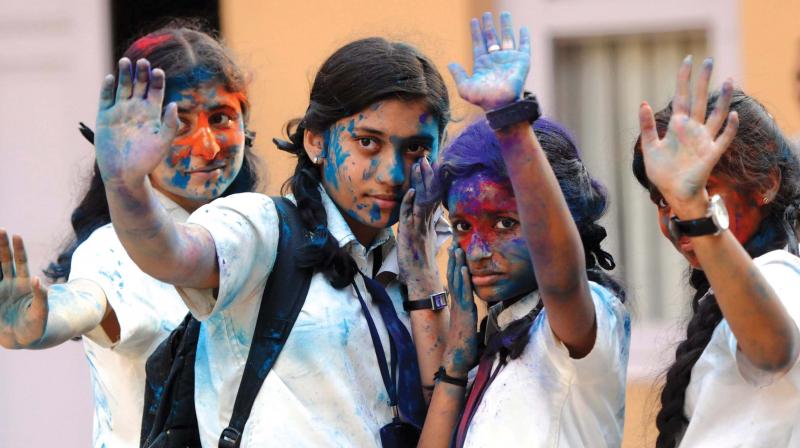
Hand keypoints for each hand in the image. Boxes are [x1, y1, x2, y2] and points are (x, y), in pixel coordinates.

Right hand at [0, 230, 47, 348]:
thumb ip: (40, 297)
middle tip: (1, 230)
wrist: (22, 340)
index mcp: (24, 284)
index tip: (16, 235)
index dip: (18, 249)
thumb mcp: (41, 312)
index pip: (20, 262)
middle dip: (2, 245)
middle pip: (4, 261)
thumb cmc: (36, 327)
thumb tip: (36, 279)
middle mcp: (10, 284)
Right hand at [94, 58, 178, 186]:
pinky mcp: (105, 117)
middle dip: (141, 73)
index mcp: (152, 114)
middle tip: (143, 62)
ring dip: (124, 74)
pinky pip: (106, 98)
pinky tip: (111, 78)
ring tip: (126, 62)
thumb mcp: (162, 142)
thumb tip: (173, 104)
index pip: (155, 91)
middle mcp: (136, 109)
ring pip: (122, 87)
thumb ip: (170, 124)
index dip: (157, 81)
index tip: (158, 71)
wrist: (125, 174)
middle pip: (139, 85)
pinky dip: (108, 88)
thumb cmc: (147, 160)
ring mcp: (120, 111)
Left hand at [397, 158, 439, 286]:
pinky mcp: (409, 233)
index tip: (433, 165)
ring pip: (422, 200)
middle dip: (428, 175)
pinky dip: (410, 202)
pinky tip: (411, 190)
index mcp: (430, 222)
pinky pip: (410, 215)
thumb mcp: (425, 239)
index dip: (433, 180)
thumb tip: (427, 215)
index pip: (434, 196)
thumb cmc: (420, 261)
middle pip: (430, 193)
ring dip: (421, 182)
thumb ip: (426, 224)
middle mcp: (426, 221)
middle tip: (426, 158)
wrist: (422, 278)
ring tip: (419, 165)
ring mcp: (419, 226)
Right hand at [443, 243, 478, 375]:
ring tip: (458, 248)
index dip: (455, 267)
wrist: (456, 359)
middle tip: (454, 242)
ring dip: (458, 264)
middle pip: (455, 277)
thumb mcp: (466, 326)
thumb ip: (467, 315)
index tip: (456, 252)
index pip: (456, 282)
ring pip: (458, 282)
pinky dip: (464, 279)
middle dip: (455, 260)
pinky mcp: (465, 313)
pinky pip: (464, 293)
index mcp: (458, 305)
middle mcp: (457, 303)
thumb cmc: (462, 346)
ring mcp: (460, 307)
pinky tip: (465, 268)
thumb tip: (469, 309)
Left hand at [448, 11, 530, 110]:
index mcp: (482, 64)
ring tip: (504, 13)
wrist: (502, 105)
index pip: (478, 43)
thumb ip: (458, 74)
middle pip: (491, 38)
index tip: (474, 20)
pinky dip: (524, 37)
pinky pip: (524, 46)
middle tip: (487, 14)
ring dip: (505, 26)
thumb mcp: (465, 88)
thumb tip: (450, 63)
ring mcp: (509, 59)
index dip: (476, 32)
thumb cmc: (483, 99)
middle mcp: (495, 60)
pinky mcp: (521, 61)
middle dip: (489, 26)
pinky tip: (523, 28)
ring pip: (507, 38)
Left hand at [639, 56, 738, 216]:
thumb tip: (643, 103)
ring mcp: (704, 140)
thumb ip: (646, 126)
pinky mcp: (711, 154)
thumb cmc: (662, 171)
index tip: (687, 61)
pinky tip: (734, 115)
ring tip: (729, 80)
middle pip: (700, 99)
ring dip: (723, 99)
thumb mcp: (649, 147)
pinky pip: (724, 138)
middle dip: (703, 80)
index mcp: (677, 126)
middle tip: (708, 60)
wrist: (673, 192)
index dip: (684, 79)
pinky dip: (730, 127)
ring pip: (717, 114)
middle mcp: (692, 129)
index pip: (682, 97)